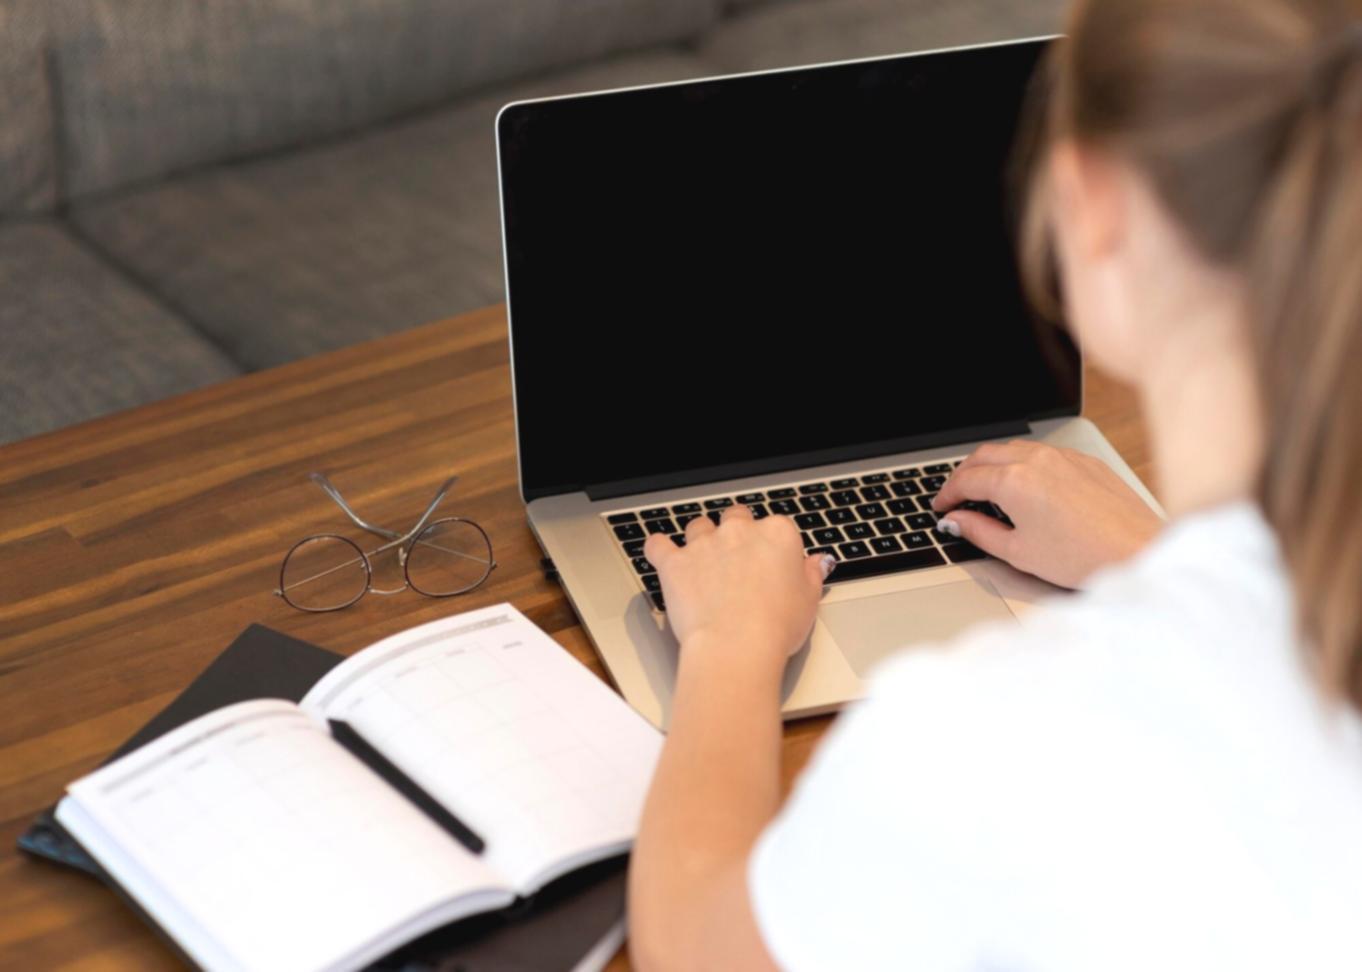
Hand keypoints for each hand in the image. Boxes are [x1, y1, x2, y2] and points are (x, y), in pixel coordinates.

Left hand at [642, 506, 832, 662]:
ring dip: (699, 540)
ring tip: (702, 564)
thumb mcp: (809, 601)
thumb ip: (811, 574)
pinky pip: (658, 545)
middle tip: (737, 562)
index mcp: (777, 535)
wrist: (737, 645)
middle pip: (735, 518)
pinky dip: (658, 549)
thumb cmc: (775, 627)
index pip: (775, 526)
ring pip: (698, 527)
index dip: (771, 546)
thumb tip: (817, 562)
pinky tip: (661, 554)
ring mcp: (704, 544)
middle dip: (735, 535)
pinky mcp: (675, 563)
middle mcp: (739, 532)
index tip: (771, 564)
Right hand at [931, 440, 1162, 588]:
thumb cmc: (1083, 557)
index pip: (966, 479)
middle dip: (965, 473)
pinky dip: (1023, 463)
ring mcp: (1064, 457)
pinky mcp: (1086, 462)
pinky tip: (1026, 485)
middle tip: (956, 495)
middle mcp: (1037, 460)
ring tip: (987, 488)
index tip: (941, 507)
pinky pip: (1044, 453)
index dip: (947, 494)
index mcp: (1014, 481)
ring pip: (1014, 448)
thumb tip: (957, 521)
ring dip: (993, 464)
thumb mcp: (1018, 552)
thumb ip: (979, 532)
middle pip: (985, 455)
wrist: (1137, 552)